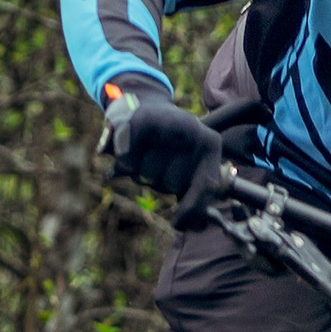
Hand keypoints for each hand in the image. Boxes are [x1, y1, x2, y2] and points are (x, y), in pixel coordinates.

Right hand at [102, 84, 228, 223]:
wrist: (143, 105)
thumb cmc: (169, 146)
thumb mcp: (188, 165)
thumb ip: (195, 197)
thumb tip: (195, 226)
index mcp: (209, 143)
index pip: (206, 184)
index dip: (192, 208)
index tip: (177, 223)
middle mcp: (192, 129)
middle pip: (169, 184)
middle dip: (159, 181)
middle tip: (157, 160)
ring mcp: (167, 123)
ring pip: (145, 176)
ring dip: (138, 171)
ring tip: (143, 150)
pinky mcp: (140, 120)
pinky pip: (126, 160)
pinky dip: (121, 162)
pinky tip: (122, 150)